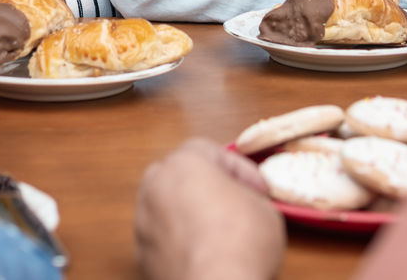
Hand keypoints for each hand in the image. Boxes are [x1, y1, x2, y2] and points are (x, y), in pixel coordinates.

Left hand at [135, 138, 284, 279]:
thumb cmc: (241, 244)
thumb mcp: (264, 208)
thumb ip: (249, 195)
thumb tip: (246, 202)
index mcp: (183, 164)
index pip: (211, 151)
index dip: (241, 169)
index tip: (259, 189)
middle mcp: (155, 188)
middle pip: (180, 175)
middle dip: (205, 185)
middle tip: (233, 201)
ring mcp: (144, 223)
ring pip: (166, 208)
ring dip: (189, 214)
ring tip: (217, 232)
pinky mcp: (141, 256)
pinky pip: (163, 239)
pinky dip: (179, 242)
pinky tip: (202, 254)